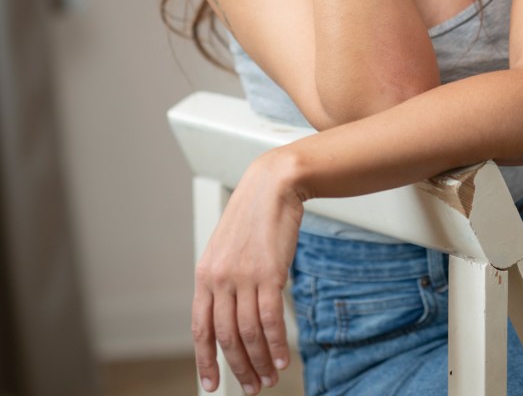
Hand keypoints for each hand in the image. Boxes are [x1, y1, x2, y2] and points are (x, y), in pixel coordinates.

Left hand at [192, 151, 303, 393]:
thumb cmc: (253, 216)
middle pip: (226, 337)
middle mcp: (220, 279)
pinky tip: (282, 359)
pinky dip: (276, 345)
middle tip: (252, 387)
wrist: (272, 186)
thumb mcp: (226, 249)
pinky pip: (271, 320)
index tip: (211, 384)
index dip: (205, 361)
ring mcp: (244, 276)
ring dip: (260, 362)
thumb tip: (229, 318)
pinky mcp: (270, 273)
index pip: (201, 329)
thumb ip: (224, 281)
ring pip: (249, 334)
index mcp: (205, 275)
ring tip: (269, 378)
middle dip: (239, 368)